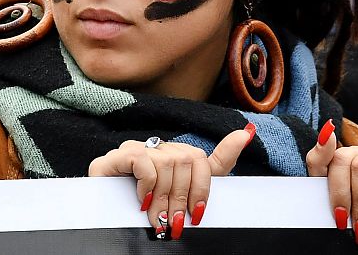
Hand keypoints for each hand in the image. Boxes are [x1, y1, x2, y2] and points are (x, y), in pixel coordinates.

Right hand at [88, 125, 254, 239]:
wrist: (110, 223)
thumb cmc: (153, 209)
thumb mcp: (192, 188)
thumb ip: (219, 161)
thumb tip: (247, 132)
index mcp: (173, 154)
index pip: (199, 159)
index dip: (202, 187)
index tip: (198, 214)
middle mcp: (153, 148)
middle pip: (183, 162)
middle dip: (182, 198)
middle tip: (176, 224)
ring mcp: (131, 151)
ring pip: (165, 162)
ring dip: (164, 198)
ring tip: (158, 220)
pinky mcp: (110, 159)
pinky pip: (141, 159)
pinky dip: (146, 184)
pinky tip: (141, 201)